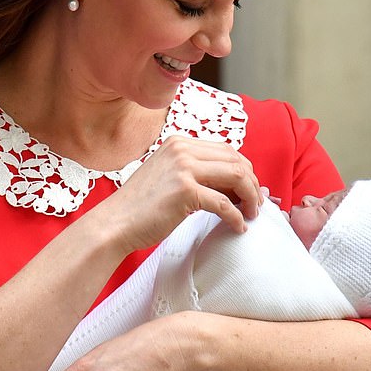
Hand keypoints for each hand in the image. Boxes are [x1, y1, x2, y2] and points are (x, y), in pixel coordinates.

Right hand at [103, 136, 263, 251]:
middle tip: (256, 204)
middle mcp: (182, 150)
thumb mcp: (168, 176)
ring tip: (251, 214)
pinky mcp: (185, 191)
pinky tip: (237, 227)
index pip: (226, 150)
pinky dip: (236, 217)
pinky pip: (224, 204)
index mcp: (179, 142)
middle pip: (236, 160)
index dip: (244, 171)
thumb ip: (196, 173)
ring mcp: (183, 168)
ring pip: (237, 176)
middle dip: (252, 183)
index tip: (249, 191)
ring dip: (250, 197)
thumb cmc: (141, 206)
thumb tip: (235, 185)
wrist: (115, 223)